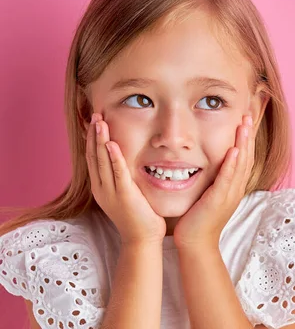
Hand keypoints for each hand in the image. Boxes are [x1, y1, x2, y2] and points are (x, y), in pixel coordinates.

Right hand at [86, 113, 166, 244]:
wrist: (142, 239)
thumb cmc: (139, 216)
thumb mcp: (127, 193)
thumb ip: (124, 177)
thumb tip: (127, 161)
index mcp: (101, 187)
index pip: (93, 158)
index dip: (92, 140)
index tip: (94, 122)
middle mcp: (102, 188)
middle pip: (93, 156)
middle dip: (94, 135)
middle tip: (95, 115)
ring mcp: (111, 192)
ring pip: (102, 161)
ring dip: (100, 140)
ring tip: (99, 122)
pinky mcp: (124, 196)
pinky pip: (118, 173)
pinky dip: (114, 158)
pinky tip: (111, 144)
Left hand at [173, 115, 254, 249]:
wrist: (196, 243)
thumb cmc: (198, 220)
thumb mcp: (209, 195)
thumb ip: (212, 179)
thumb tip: (209, 163)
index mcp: (234, 187)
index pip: (244, 158)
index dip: (247, 139)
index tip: (246, 121)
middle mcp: (235, 189)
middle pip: (246, 157)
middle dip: (248, 135)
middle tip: (249, 115)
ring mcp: (229, 195)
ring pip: (240, 165)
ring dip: (243, 143)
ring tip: (245, 125)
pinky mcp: (218, 200)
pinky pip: (227, 179)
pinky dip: (232, 164)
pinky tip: (234, 150)